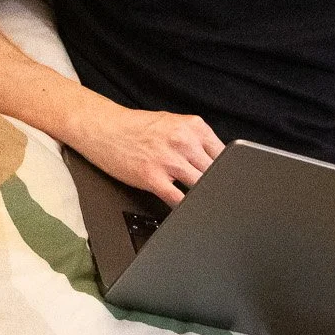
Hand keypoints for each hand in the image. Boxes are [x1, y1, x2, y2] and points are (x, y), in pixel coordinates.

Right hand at [72, 93, 223, 203]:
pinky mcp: (152, 177)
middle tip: (222, 200)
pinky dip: (186, 208)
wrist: (103, 127)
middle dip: (219, 187)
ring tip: (206, 207)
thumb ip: (197, 140)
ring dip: (204, 199)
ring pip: (201, 187)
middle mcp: (184, 140)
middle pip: (216, 173)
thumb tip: (219, 163)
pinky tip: (188, 211)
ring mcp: (168, 159)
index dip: (230, 173)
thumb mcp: (174, 123)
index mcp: (193, 126)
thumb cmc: (137, 128)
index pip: (225, 155)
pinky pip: (179, 200)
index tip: (231, 184)